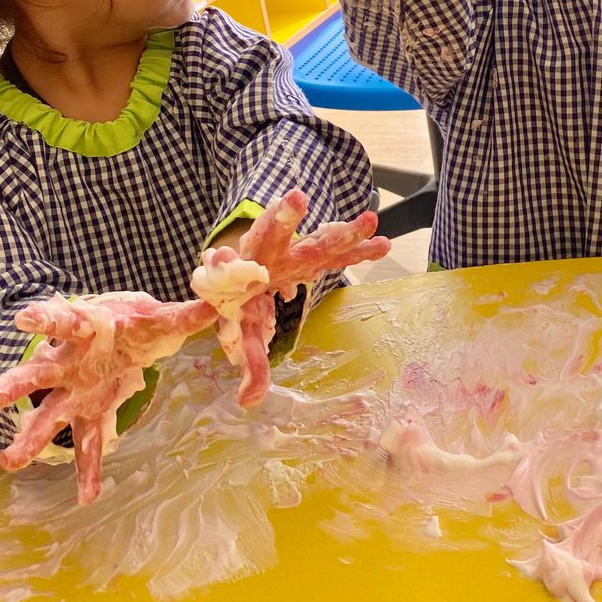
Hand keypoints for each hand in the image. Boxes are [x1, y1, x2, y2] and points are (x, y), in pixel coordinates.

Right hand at [0, 292, 216, 503]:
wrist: (122, 333)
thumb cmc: (133, 321)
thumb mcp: (158, 315)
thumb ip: (185, 315)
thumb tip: (216, 303)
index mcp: (86, 330)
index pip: (64, 321)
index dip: (46, 318)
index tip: (23, 316)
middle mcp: (71, 362)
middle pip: (37, 374)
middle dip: (12, 386)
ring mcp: (75, 391)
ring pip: (48, 414)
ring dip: (30, 437)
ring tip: (10, 463)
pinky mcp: (89, 412)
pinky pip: (87, 444)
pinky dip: (89, 470)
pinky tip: (89, 497)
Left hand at [191, 190, 389, 405]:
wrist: (251, 272)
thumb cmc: (244, 301)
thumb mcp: (244, 332)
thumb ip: (250, 363)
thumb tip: (250, 402)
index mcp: (239, 274)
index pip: (228, 267)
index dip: (224, 265)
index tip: (218, 258)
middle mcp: (266, 254)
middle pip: (273, 234)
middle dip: (283, 218)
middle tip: (295, 199)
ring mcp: (293, 249)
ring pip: (314, 239)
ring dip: (339, 232)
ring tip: (367, 222)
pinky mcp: (314, 251)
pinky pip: (337, 251)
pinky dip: (359, 249)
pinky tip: (382, 244)